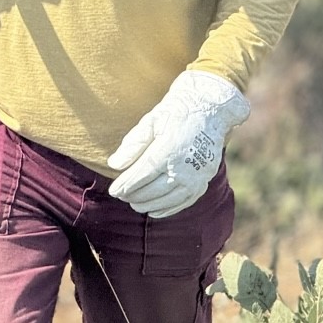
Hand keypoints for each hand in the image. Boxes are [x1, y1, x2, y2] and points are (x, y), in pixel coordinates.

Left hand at [107, 70, 249, 218]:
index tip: (113, 191)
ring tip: (133, 202)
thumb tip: (114, 165)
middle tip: (120, 195)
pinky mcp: (203, 184)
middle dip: (133, 195)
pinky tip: (153, 210)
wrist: (209, 112)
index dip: (126, 185)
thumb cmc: (175, 114)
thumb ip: (133, 144)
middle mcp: (184, 167)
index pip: (141, 175)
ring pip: (166, 201)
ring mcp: (196, 178)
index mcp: (168, 149)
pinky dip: (166, 210)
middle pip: (152, 191)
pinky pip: (182, 204)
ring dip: (147, 204)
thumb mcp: (151, 121)